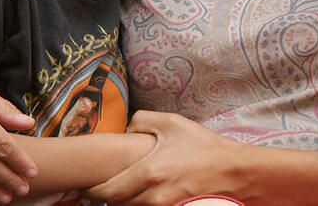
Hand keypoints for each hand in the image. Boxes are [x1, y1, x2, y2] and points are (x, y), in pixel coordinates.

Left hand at [84, 111, 242, 205]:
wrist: (232, 171)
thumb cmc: (202, 145)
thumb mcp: (172, 122)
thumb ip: (142, 120)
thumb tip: (124, 130)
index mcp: (150, 173)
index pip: (107, 192)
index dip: (91, 192)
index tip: (85, 187)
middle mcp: (153, 197)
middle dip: (106, 198)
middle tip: (100, 187)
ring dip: (123, 202)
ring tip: (122, 189)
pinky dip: (139, 205)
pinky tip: (141, 194)